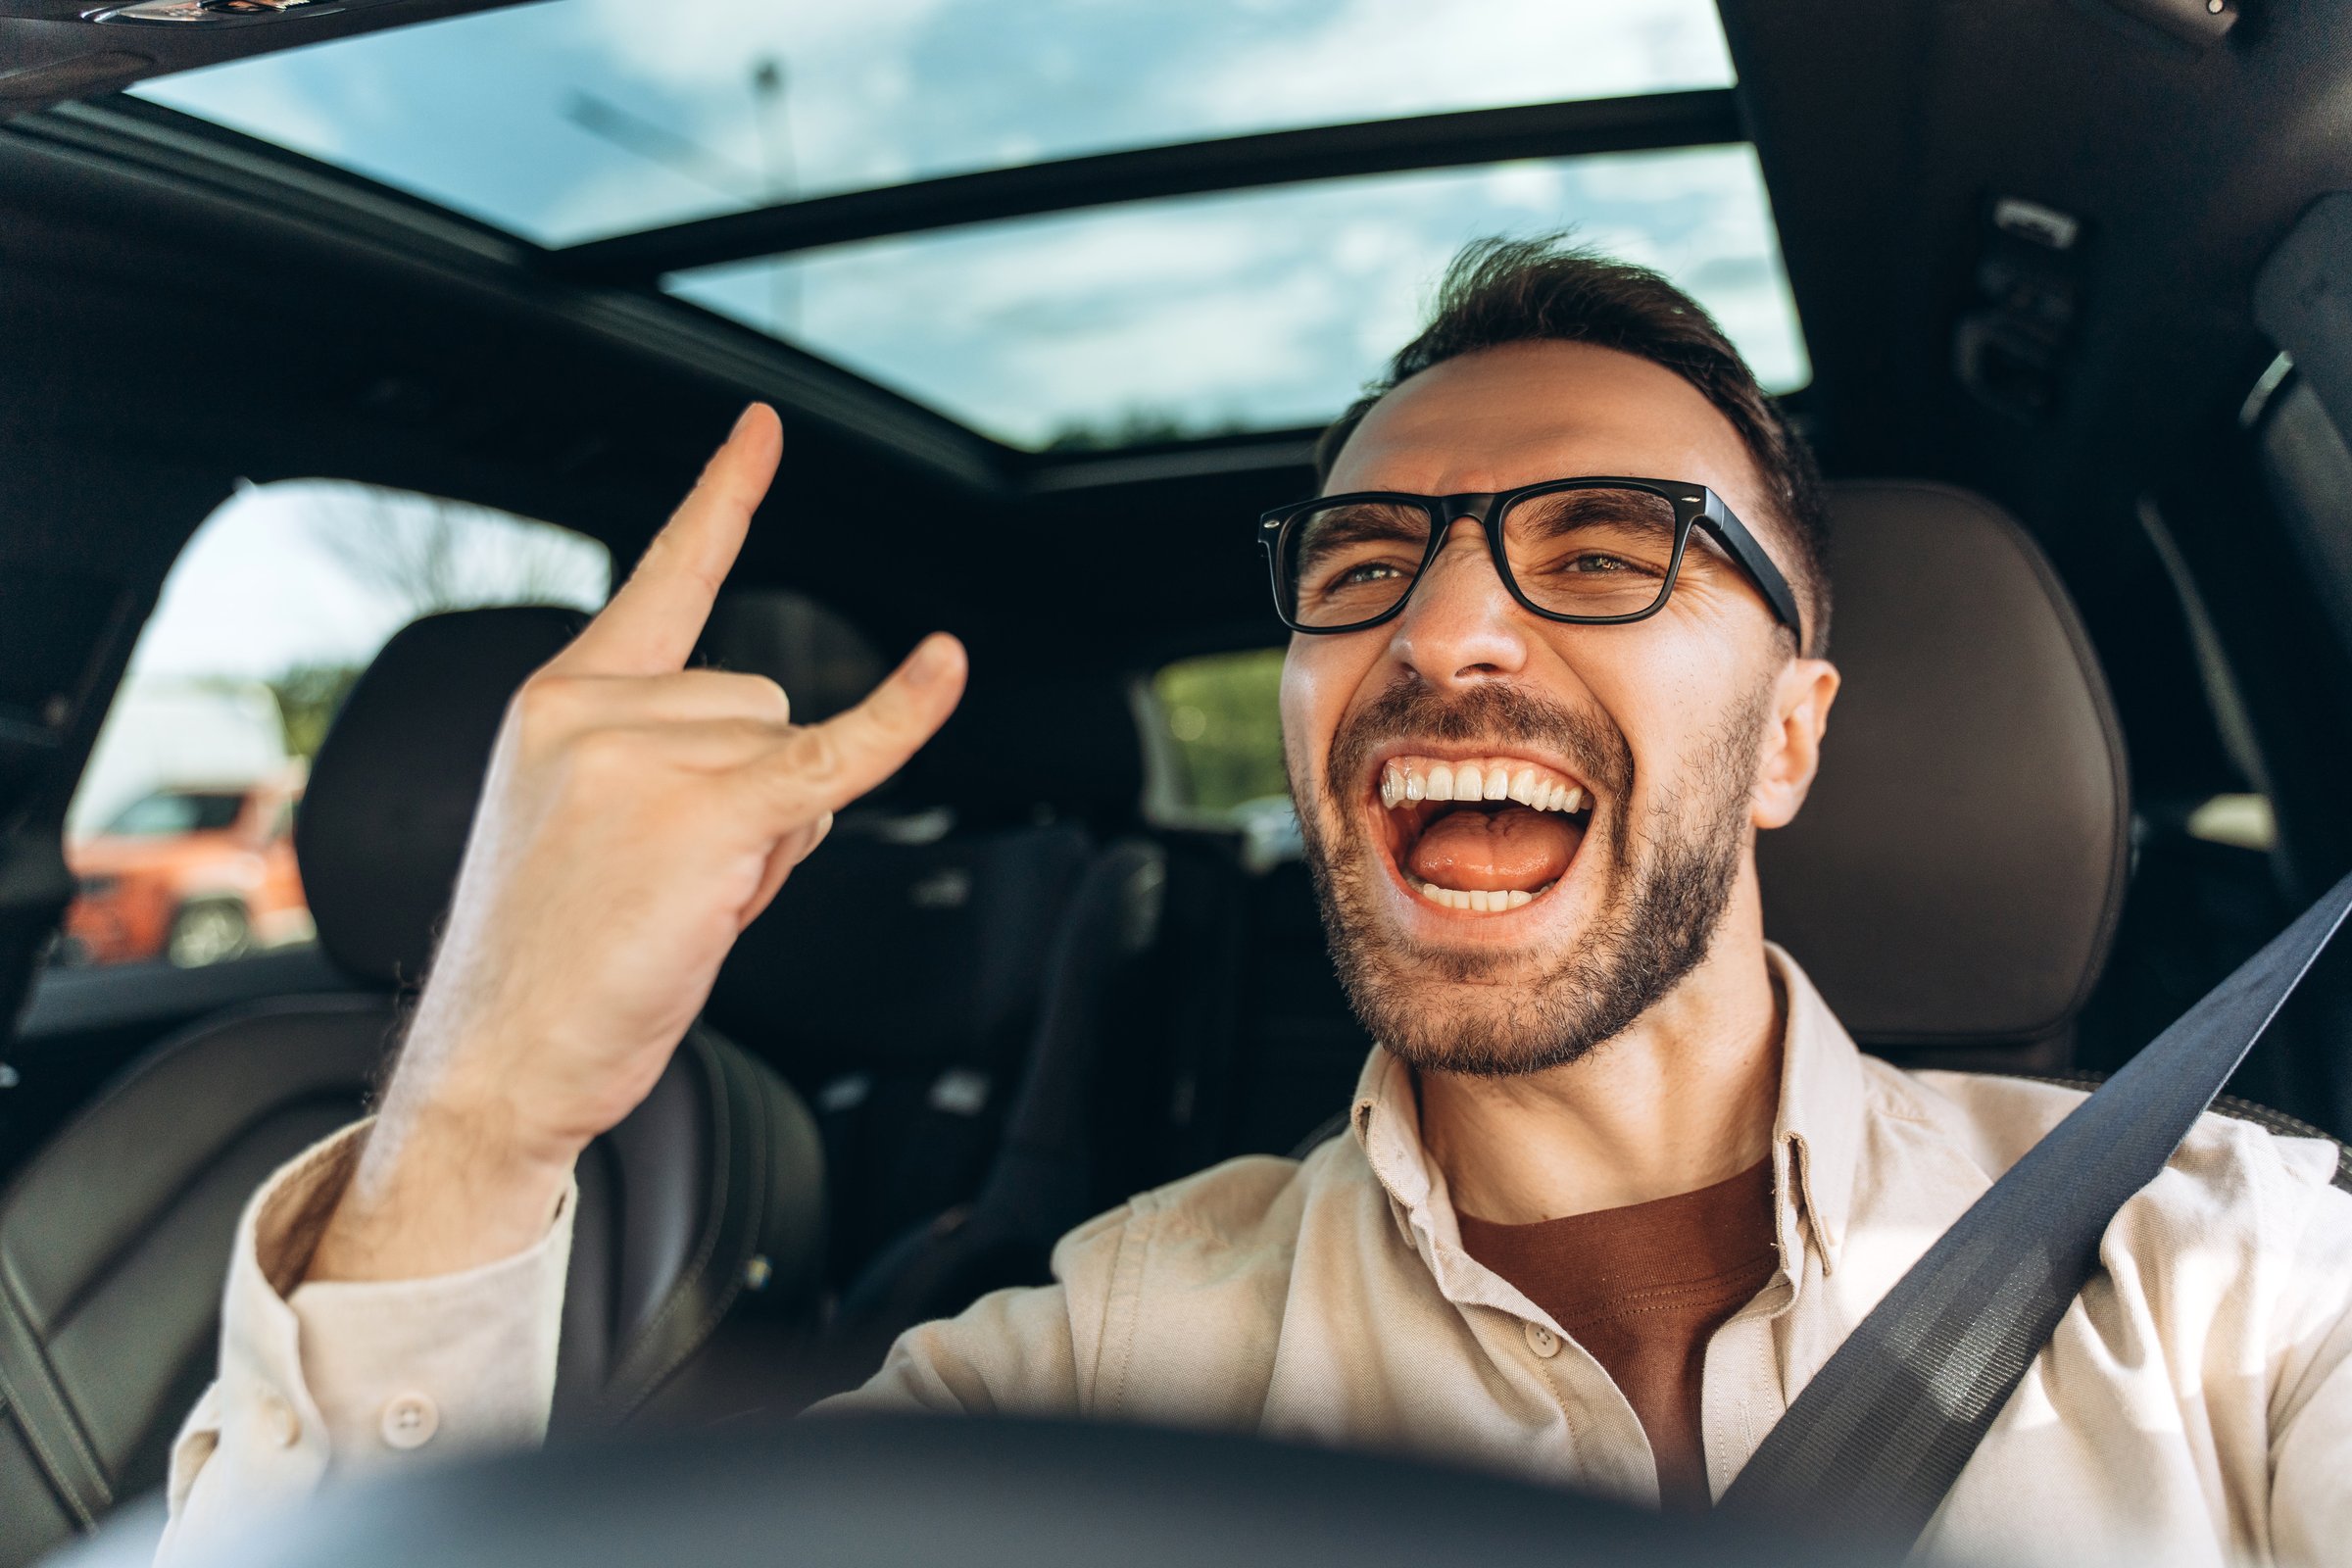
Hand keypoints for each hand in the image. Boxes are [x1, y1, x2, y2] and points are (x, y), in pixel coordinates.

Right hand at [307, 404, 966, 1281]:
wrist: (493, 1062)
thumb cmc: (543, 962)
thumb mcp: (584, 830)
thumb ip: (674, 762)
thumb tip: (806, 770)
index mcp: (558, 701)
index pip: (663, 579)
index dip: (723, 502)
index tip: (763, 432)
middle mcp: (594, 709)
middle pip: (758, 700)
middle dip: (748, 794)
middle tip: (666, 882)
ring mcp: (647, 755)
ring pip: (790, 752)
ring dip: (768, 837)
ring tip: (676, 902)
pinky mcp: (703, 815)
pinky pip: (833, 758)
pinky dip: (900, 717)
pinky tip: (945, 668)